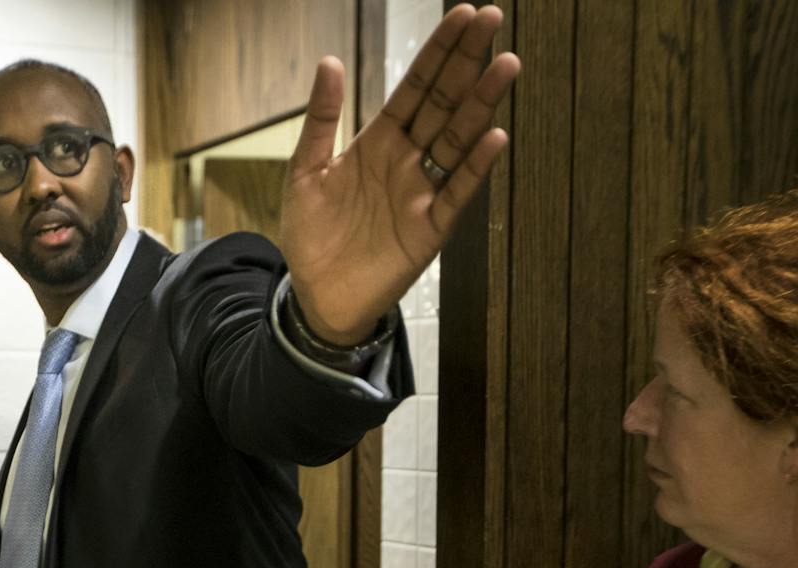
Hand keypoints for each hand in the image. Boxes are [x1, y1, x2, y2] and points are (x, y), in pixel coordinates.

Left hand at [280, 4, 519, 342]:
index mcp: (378, 142)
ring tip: (506, 65)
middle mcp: (407, 160)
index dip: (438, 53)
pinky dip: (474, 168)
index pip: (415, 88)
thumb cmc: (311, 235)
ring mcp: (422, 192)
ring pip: (458, 140)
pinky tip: (494, 137)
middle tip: (493, 19)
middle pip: (444, 103)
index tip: (465, 13)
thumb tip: (330, 62)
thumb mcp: (305, 173)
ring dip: (481, 104)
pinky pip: (456, 194)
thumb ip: (322, 120)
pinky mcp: (430, 229)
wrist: (316, 296)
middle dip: (467, 62)